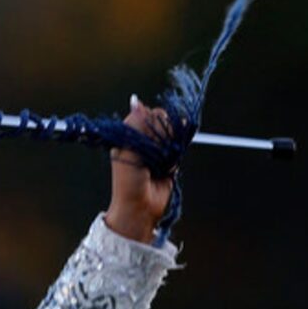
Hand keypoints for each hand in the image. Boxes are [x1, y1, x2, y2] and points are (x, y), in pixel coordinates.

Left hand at [105, 95, 174, 243]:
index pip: (146, 114)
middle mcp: (143, 140)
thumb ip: (135, 124)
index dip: (151, 123)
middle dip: (161, 134)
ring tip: (160, 162)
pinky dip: (177, 151)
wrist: (140, 207)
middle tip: (153, 154)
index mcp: (128, 136)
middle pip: (161, 120)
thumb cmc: (128, 182)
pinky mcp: (169, 157)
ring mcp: (157, 148)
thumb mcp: (128, 150)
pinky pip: (179, 144)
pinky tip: (169, 163)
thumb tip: (136, 101)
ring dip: (170, 144)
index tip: (147, 137)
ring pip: (172, 131)